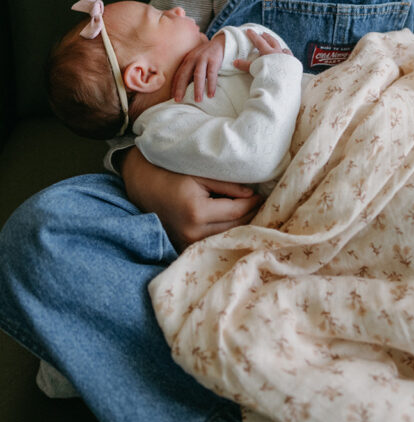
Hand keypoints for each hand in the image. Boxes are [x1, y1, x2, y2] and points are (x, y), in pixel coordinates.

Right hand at [121, 147, 260, 250]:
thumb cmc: (172, 175)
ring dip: (240, 225)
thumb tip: (253, 194)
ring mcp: (187, 243)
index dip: (252, 202)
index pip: (237, 211)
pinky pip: (213, 241)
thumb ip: (228, 185)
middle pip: (235, 227)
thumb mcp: (200, 174)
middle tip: (261, 202)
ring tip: (250, 211)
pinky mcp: (185, 248)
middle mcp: (192, 232)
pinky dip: (225, 231)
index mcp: (196, 212)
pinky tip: (233, 221)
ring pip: (226, 236)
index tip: (262, 194)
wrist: (144, 186)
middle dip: (250, 214)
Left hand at [171, 32, 224, 102]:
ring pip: (198, 75)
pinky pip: (212, 74)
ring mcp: (203, 58)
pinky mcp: (214, 60)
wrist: (220, 42)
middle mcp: (193, 58)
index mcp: (187, 59)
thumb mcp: (196, 60)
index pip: (179, 74)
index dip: (175, 85)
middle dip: (180, 88)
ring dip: (197, 89)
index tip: (172, 97)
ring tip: (198, 100)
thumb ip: (190, 70)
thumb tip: (184, 88)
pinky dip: (211, 85)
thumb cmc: (207, 55)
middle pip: (184, 74)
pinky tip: (211, 94)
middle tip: (178, 100)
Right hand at [233, 28, 292, 72]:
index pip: (259, 41)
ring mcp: (286, 58)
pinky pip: (290, 56)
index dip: (253, 35)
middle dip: (266, 37)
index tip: (249, 30)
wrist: (283, 81)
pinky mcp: (292, 64)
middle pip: (272, 42)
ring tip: (275, 43)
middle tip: (263, 33)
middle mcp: (278, 52)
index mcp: (268, 52)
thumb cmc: (269, 74)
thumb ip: (245, 65)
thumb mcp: (255, 68)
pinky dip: (286, 54)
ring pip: (282, 48)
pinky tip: (286, 54)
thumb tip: (235, 62)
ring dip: (277, 45)